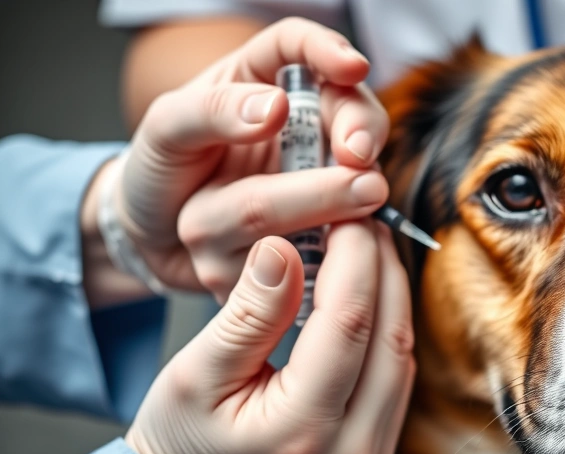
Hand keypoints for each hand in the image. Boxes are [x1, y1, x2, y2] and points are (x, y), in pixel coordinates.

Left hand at [110, 17, 389, 300]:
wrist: (155, 242)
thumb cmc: (160, 172)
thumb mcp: (166, 131)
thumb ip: (212, 111)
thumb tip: (278, 108)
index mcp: (261, 82)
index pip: (303, 50)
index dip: (331, 51)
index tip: (353, 68)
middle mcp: (298, 123)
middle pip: (348, 109)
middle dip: (361, 131)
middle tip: (358, 159)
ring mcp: (315, 173)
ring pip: (351, 170)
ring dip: (345, 192)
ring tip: (350, 203)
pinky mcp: (321, 221)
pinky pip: (341, 223)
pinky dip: (339, 234)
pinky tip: (325, 244)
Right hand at [125, 222, 413, 453]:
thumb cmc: (181, 443)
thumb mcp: (195, 373)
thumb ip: (248, 313)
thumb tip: (285, 248)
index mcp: (301, 433)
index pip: (350, 322)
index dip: (354, 257)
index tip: (345, 214)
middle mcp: (352, 453)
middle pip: (391, 335)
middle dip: (382, 267)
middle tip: (364, 219)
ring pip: (404, 354)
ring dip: (392, 294)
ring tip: (368, 247)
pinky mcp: (378, 453)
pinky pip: (399, 376)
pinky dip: (388, 327)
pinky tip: (369, 293)